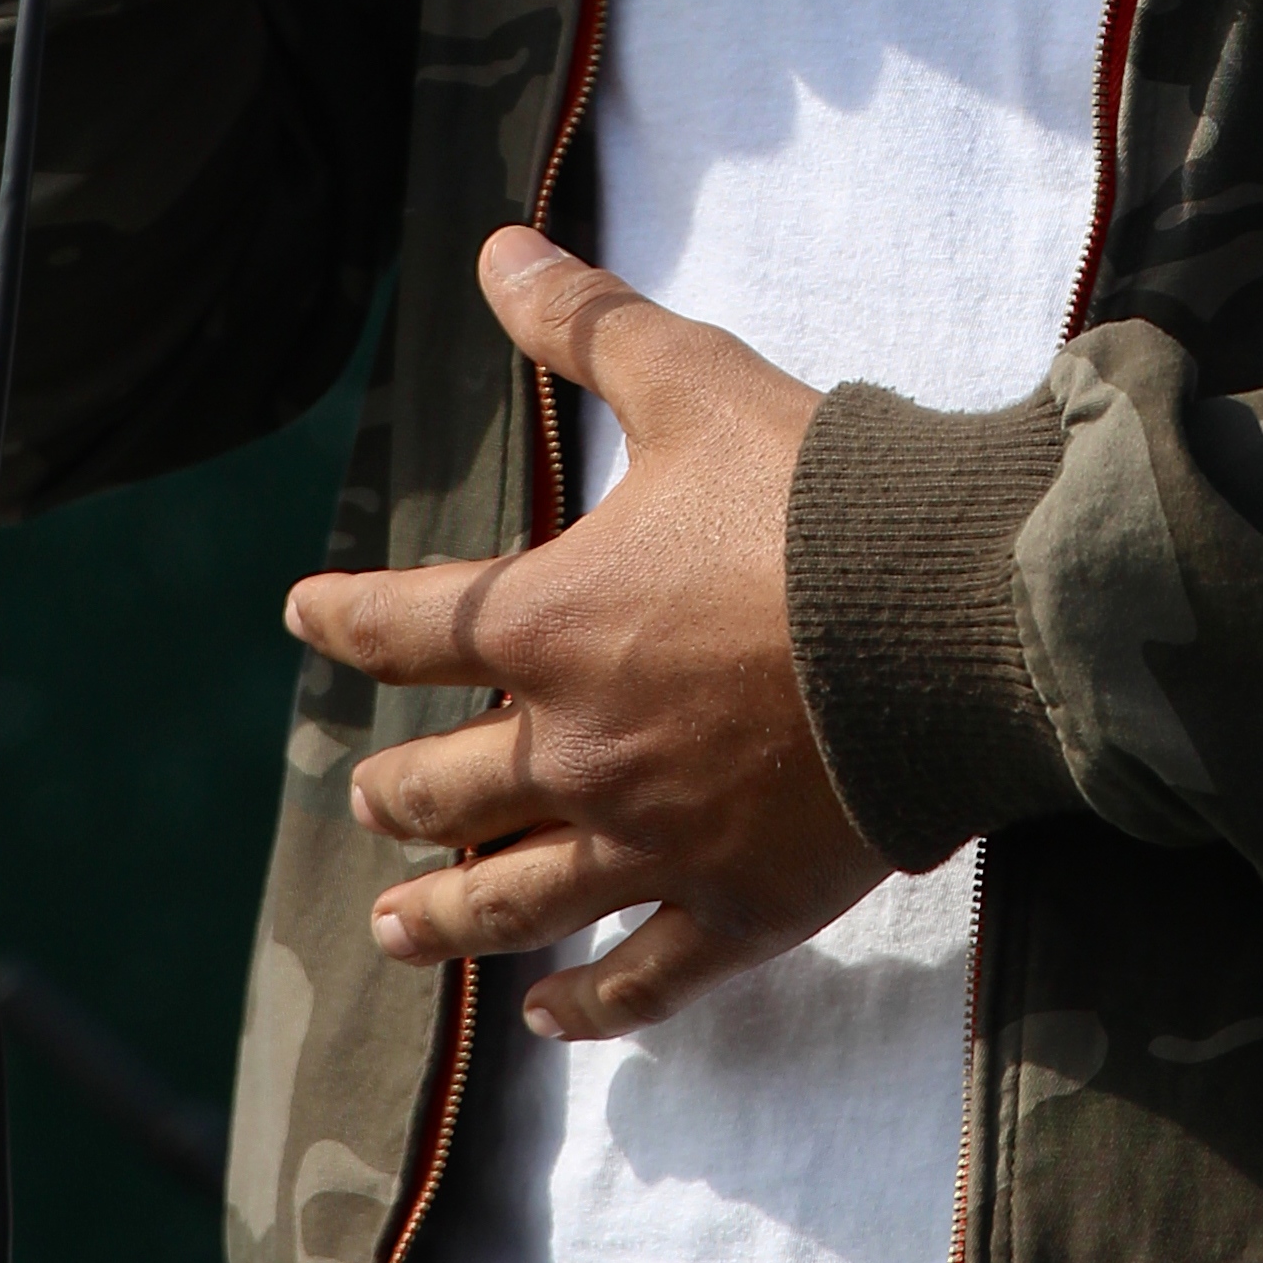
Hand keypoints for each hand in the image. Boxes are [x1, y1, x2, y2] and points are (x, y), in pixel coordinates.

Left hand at [289, 229, 886, 1042]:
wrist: (956, 617)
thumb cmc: (820, 498)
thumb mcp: (692, 384)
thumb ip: (586, 325)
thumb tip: (496, 248)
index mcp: (550, 623)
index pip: (406, 626)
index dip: (344, 617)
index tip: (306, 615)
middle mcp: (576, 747)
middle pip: (441, 788)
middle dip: (395, 792)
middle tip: (371, 799)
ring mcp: (652, 841)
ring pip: (513, 903)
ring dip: (443, 919)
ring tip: (398, 928)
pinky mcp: (739, 905)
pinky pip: (642, 976)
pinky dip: (586, 1004)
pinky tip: (549, 1014)